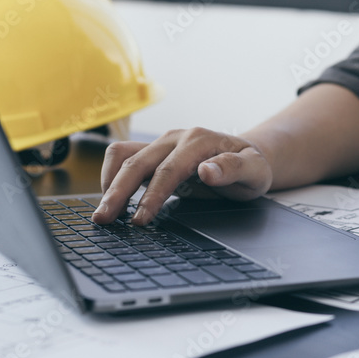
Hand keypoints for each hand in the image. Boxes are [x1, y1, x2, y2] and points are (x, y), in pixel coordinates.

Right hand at [91, 128, 273, 225]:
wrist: (247, 157)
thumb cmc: (251, 167)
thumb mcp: (255, 171)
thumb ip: (234, 168)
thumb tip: (207, 170)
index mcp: (199, 141)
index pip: (168, 170)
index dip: (152, 196)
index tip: (139, 220)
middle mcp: (176, 138)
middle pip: (137, 162)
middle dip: (117, 191)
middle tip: (104, 219)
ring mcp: (161, 143)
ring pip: (123, 155)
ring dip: (109, 182)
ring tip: (103, 211)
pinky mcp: (153, 151)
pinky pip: (123, 156)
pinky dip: (111, 175)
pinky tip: (111, 198)